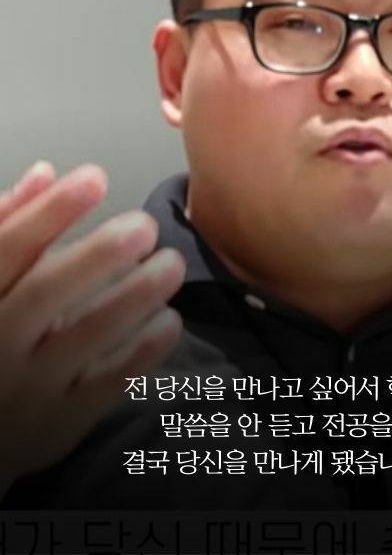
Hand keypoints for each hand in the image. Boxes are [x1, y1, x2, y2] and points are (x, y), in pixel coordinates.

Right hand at [0, 162, 184, 493]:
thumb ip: (5, 228)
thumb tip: (44, 172)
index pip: (7, 249)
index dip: (50, 211)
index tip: (95, 178)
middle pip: (45, 292)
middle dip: (98, 254)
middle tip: (145, 225)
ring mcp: (27, 388)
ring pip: (85, 337)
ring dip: (135, 295)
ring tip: (172, 264)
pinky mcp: (61, 422)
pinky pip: (108, 384)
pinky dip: (144, 350)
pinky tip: (170, 318)